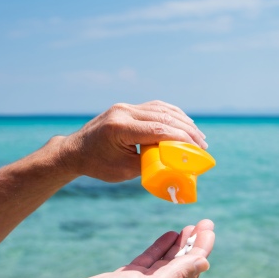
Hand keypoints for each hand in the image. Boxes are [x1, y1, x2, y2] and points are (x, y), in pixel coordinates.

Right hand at [49, 219, 214, 277]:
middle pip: (183, 262)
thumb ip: (178, 274)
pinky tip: (170, 235)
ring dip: (180, 243)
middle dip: (194, 242)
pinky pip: (151, 259)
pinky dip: (161, 246)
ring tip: (190, 227)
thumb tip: (204, 262)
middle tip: (204, 222)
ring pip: (168, 259)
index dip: (201, 246)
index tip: (208, 227)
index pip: (192, 267)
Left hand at [59, 100, 207, 181]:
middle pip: (164, 117)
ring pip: (162, 109)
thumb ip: (150, 163)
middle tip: (203, 145)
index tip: (198, 149)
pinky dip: (173, 115)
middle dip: (187, 131)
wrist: (75, 150)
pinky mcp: (128, 107)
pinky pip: (156, 107)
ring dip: (183, 121)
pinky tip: (185, 124)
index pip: (158, 129)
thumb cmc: (98, 165)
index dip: (181, 138)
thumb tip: (176, 162)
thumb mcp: (124, 171)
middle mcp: (123, 112)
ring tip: (198, 136)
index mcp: (119, 128)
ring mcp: (125, 107)